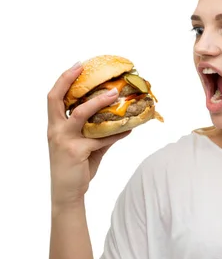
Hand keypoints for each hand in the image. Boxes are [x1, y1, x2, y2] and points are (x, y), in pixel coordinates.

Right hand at [47, 62, 130, 209]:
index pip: (54, 97)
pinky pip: (102, 138)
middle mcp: (56, 130)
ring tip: (115, 94)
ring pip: (81, 114)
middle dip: (69, 81)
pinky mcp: (77, 151)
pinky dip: (118, 132)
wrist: (68, 192)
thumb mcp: (86, 147)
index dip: (64, 80)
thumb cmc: (76, 167)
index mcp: (55, 125)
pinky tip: (130, 128)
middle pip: (56, 98)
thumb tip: (124, 124)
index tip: (78, 65)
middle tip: (86, 68)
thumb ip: (100, 133)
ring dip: (99, 102)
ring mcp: (65, 140)